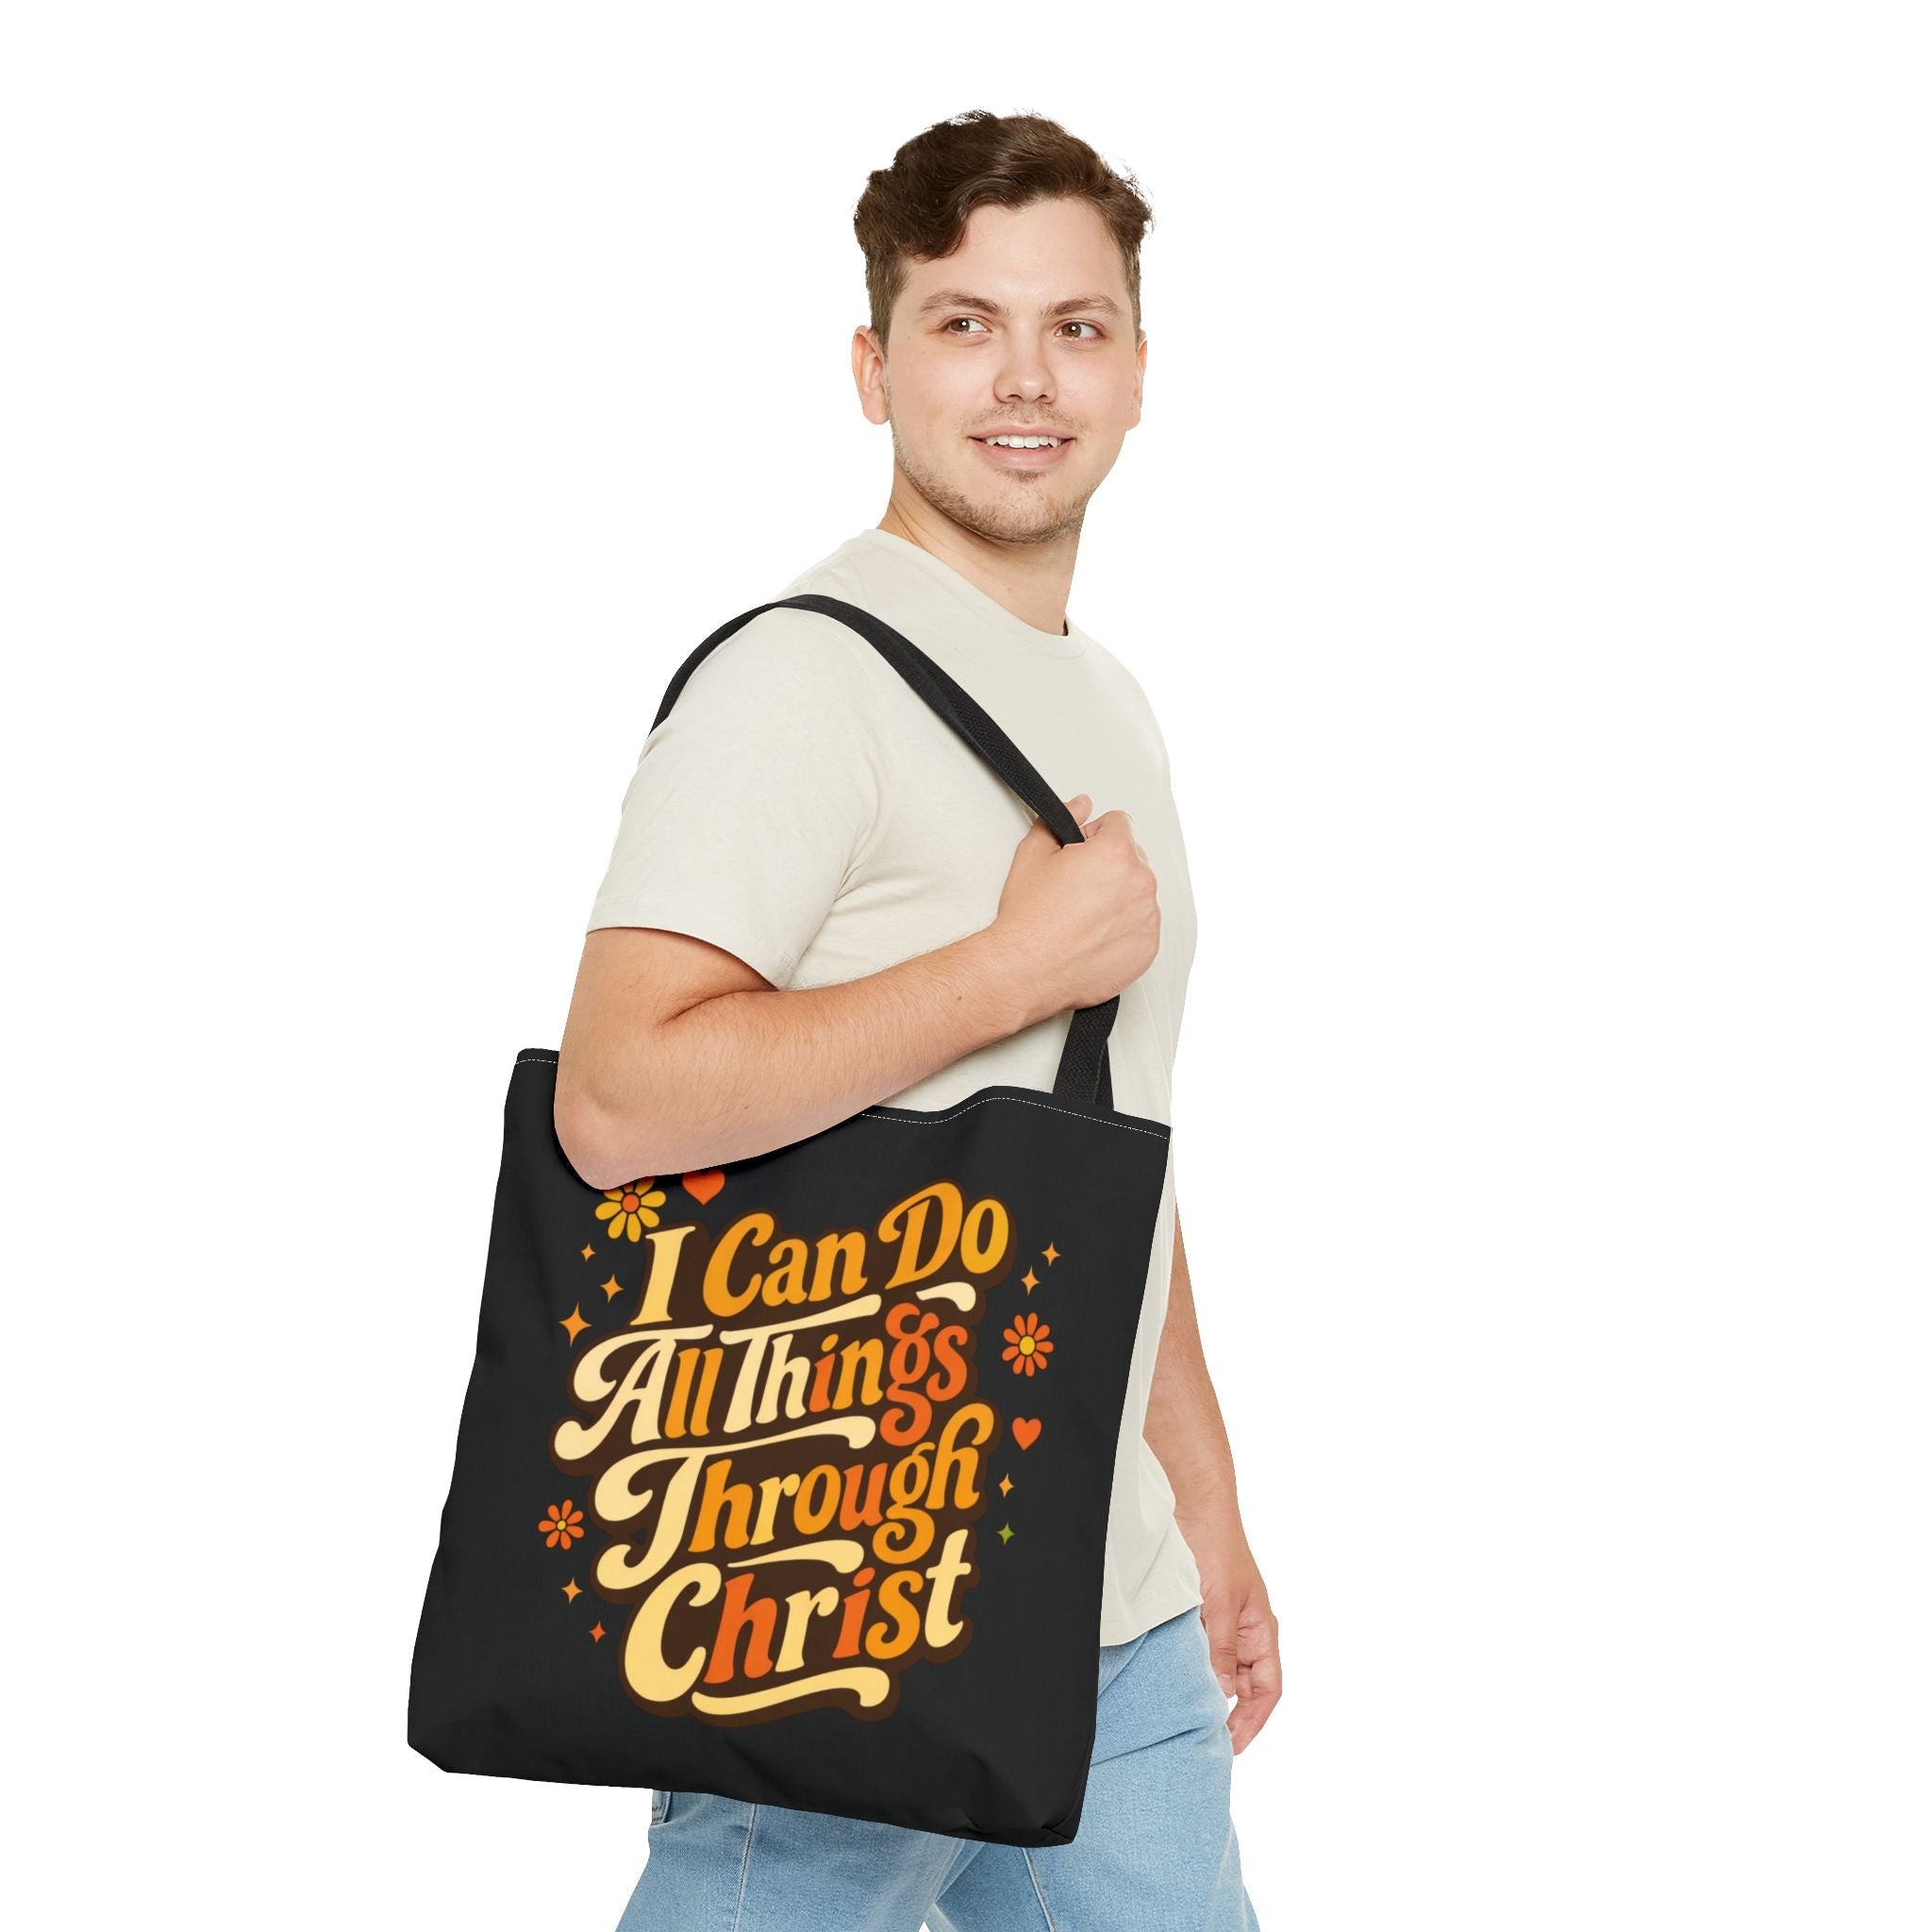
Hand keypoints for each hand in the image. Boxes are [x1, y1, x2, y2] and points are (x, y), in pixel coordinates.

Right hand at [991, 790, 1161, 1025]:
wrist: (1026, 970)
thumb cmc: (1029, 919)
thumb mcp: (1033, 854)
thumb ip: (1063, 819)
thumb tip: (1081, 806)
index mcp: (1116, 853)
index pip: (1120, 822)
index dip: (1094, 835)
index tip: (1080, 854)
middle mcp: (1140, 883)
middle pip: (1133, 857)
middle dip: (1109, 865)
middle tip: (1076, 888)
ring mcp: (1148, 918)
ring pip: (1139, 892)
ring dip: (1118, 897)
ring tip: (1083, 915)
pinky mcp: (1147, 948)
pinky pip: (1143, 926)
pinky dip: (1124, 928)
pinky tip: (1093, 935)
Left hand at [1191, 1526, 1281, 1753]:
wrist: (1194, 1506)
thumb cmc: (1217, 1547)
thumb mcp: (1220, 1604)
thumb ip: (1221, 1650)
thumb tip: (1220, 1695)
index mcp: (1261, 1630)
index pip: (1267, 1688)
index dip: (1253, 1720)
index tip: (1231, 1745)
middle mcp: (1245, 1631)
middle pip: (1242, 1685)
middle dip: (1227, 1712)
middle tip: (1201, 1737)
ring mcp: (1222, 1623)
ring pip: (1218, 1670)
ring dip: (1205, 1689)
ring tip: (1184, 1715)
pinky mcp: (1198, 1614)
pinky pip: (1198, 1650)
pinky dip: (1188, 1667)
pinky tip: (1172, 1678)